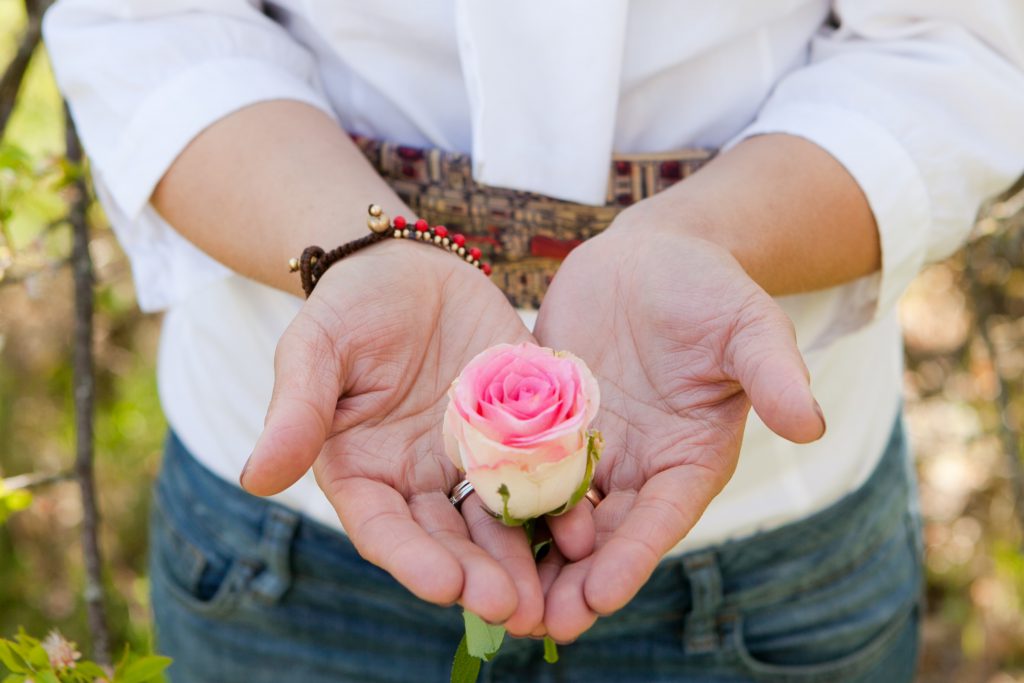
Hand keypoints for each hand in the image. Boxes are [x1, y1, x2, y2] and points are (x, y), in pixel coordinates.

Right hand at [240, 240, 551, 633]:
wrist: (410, 267)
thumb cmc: (350, 307)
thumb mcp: (315, 349)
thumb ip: (297, 411)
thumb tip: (256, 478)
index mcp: (365, 472)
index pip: (385, 528)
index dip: (412, 559)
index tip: (443, 586)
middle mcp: (420, 479)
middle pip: (449, 538)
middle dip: (479, 574)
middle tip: (512, 607)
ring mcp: (473, 458)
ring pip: (500, 517)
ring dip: (525, 555)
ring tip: (557, 590)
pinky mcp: (519, 431)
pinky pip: (543, 468)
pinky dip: (563, 497)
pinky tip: (588, 522)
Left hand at [533, 211, 825, 640]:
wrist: (648, 259)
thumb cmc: (708, 288)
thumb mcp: (746, 324)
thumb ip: (772, 373)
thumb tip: (811, 424)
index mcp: (688, 458)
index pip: (661, 517)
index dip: (632, 556)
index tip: (599, 596)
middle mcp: (636, 467)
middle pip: (604, 534)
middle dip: (573, 580)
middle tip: (537, 625)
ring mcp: (586, 449)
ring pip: (554, 513)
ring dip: (528, 556)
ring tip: (493, 597)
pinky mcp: (541, 424)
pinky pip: (514, 464)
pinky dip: (494, 498)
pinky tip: (458, 527)